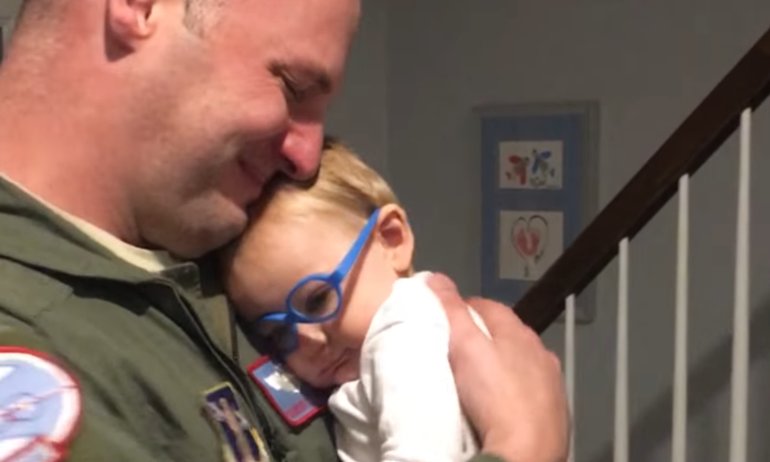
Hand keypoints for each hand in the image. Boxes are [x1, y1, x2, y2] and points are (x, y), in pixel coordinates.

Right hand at [427, 273, 569, 461]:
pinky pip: (530, 389)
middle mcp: (541, 352)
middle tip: (455, 348)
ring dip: (501, 362)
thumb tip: (436, 277)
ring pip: (520, 361)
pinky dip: (514, 388)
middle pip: (506, 333)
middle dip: (482, 335)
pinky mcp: (555, 411)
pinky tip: (501, 403)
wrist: (527, 452)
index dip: (463, 307)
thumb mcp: (464, 347)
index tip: (443, 318)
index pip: (488, 305)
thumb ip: (451, 311)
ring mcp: (551, 382)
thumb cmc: (494, 395)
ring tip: (476, 378)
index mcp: (519, 332)